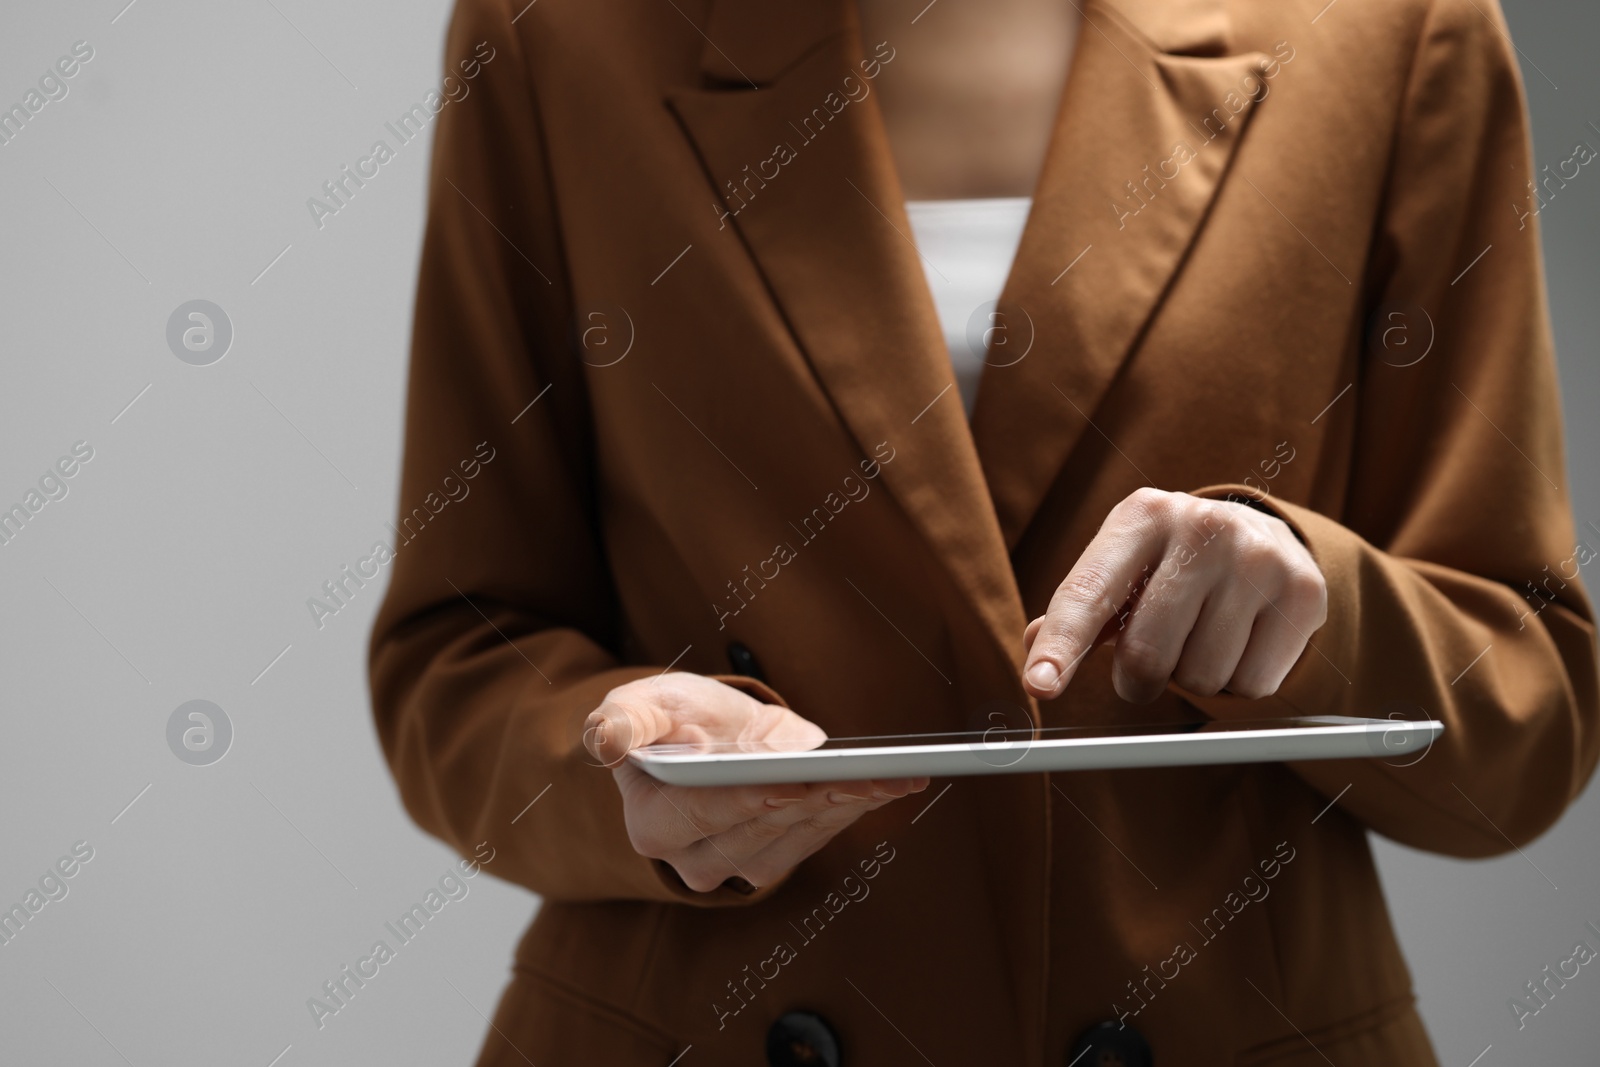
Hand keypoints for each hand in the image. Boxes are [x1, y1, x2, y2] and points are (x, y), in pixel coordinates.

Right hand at [584, 673, 926, 892]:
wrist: (701, 737)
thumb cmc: (666, 719)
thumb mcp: (639, 706)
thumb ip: (621, 721)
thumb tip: (603, 739)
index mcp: (652, 822)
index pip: (702, 813)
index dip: (748, 798)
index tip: (790, 783)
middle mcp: (691, 859)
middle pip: (760, 827)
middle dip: (813, 799)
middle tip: (862, 776)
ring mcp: (735, 866)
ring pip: (796, 839)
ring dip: (846, 807)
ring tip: (889, 779)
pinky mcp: (773, 861)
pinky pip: (817, 839)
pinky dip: (853, 810)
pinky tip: (886, 786)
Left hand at [1021, 488, 1326, 703]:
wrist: (1260, 534)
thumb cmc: (1168, 566)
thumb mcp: (1120, 570)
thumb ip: (1076, 613)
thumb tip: (1033, 652)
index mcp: (1141, 517)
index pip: (1088, 594)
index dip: (1062, 646)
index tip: (1040, 685)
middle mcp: (1201, 528)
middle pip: (1147, 654)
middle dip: (1138, 680)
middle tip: (1145, 668)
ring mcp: (1258, 558)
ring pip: (1203, 677)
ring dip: (1193, 679)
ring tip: (1201, 638)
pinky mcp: (1303, 593)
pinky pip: (1253, 685)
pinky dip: (1240, 683)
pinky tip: (1240, 642)